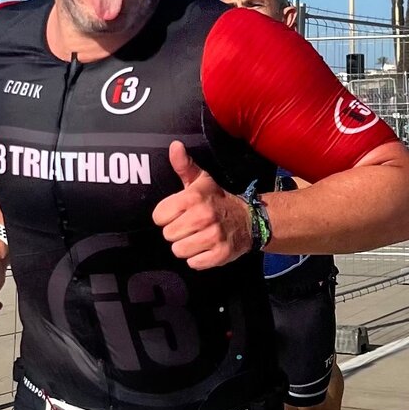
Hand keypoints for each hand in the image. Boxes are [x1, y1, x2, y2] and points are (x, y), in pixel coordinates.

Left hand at [152, 140, 251, 269]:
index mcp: (193, 198)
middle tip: (190, 225)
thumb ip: (183, 165)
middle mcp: (202, 216)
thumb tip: (174, 146)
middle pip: (168, 235)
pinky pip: (194, 263)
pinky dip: (198, 258)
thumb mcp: (200, 180)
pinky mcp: (220, 254)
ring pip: (179, 251)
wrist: (249, 220)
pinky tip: (206, 247)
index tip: (178, 213)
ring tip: (198, 236)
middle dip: (177, 232)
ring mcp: (212, 237)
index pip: (159, 216)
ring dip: (186, 246)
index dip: (166, 216)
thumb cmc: (217, 200)